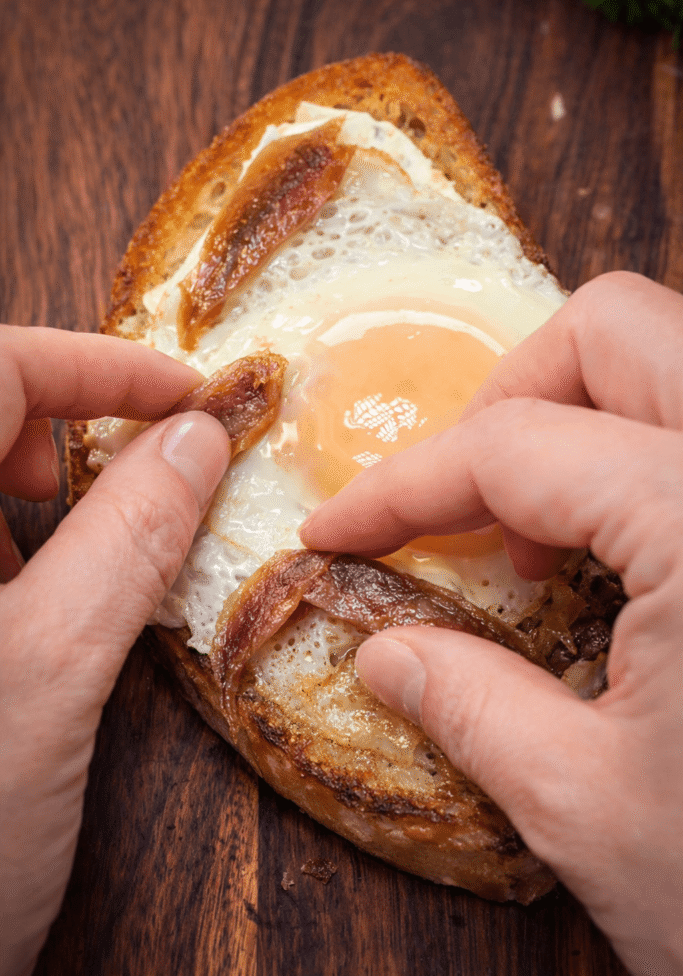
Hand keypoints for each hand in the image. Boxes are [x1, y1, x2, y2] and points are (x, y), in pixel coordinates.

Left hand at [0, 327, 230, 975]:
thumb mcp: (50, 675)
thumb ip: (127, 538)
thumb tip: (197, 439)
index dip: (96, 362)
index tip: (188, 391)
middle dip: (64, 425)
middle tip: (135, 478)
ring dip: (41, 497)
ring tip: (88, 560)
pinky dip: (19, 553)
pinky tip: (43, 611)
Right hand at [301, 272, 682, 975]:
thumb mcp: (589, 805)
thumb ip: (466, 702)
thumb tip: (382, 652)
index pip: (515, 446)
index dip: (402, 488)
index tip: (336, 530)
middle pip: (613, 330)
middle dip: (507, 401)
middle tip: (458, 501)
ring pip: (671, 360)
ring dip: (577, 418)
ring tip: (538, 539)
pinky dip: (633, 460)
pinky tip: (616, 560)